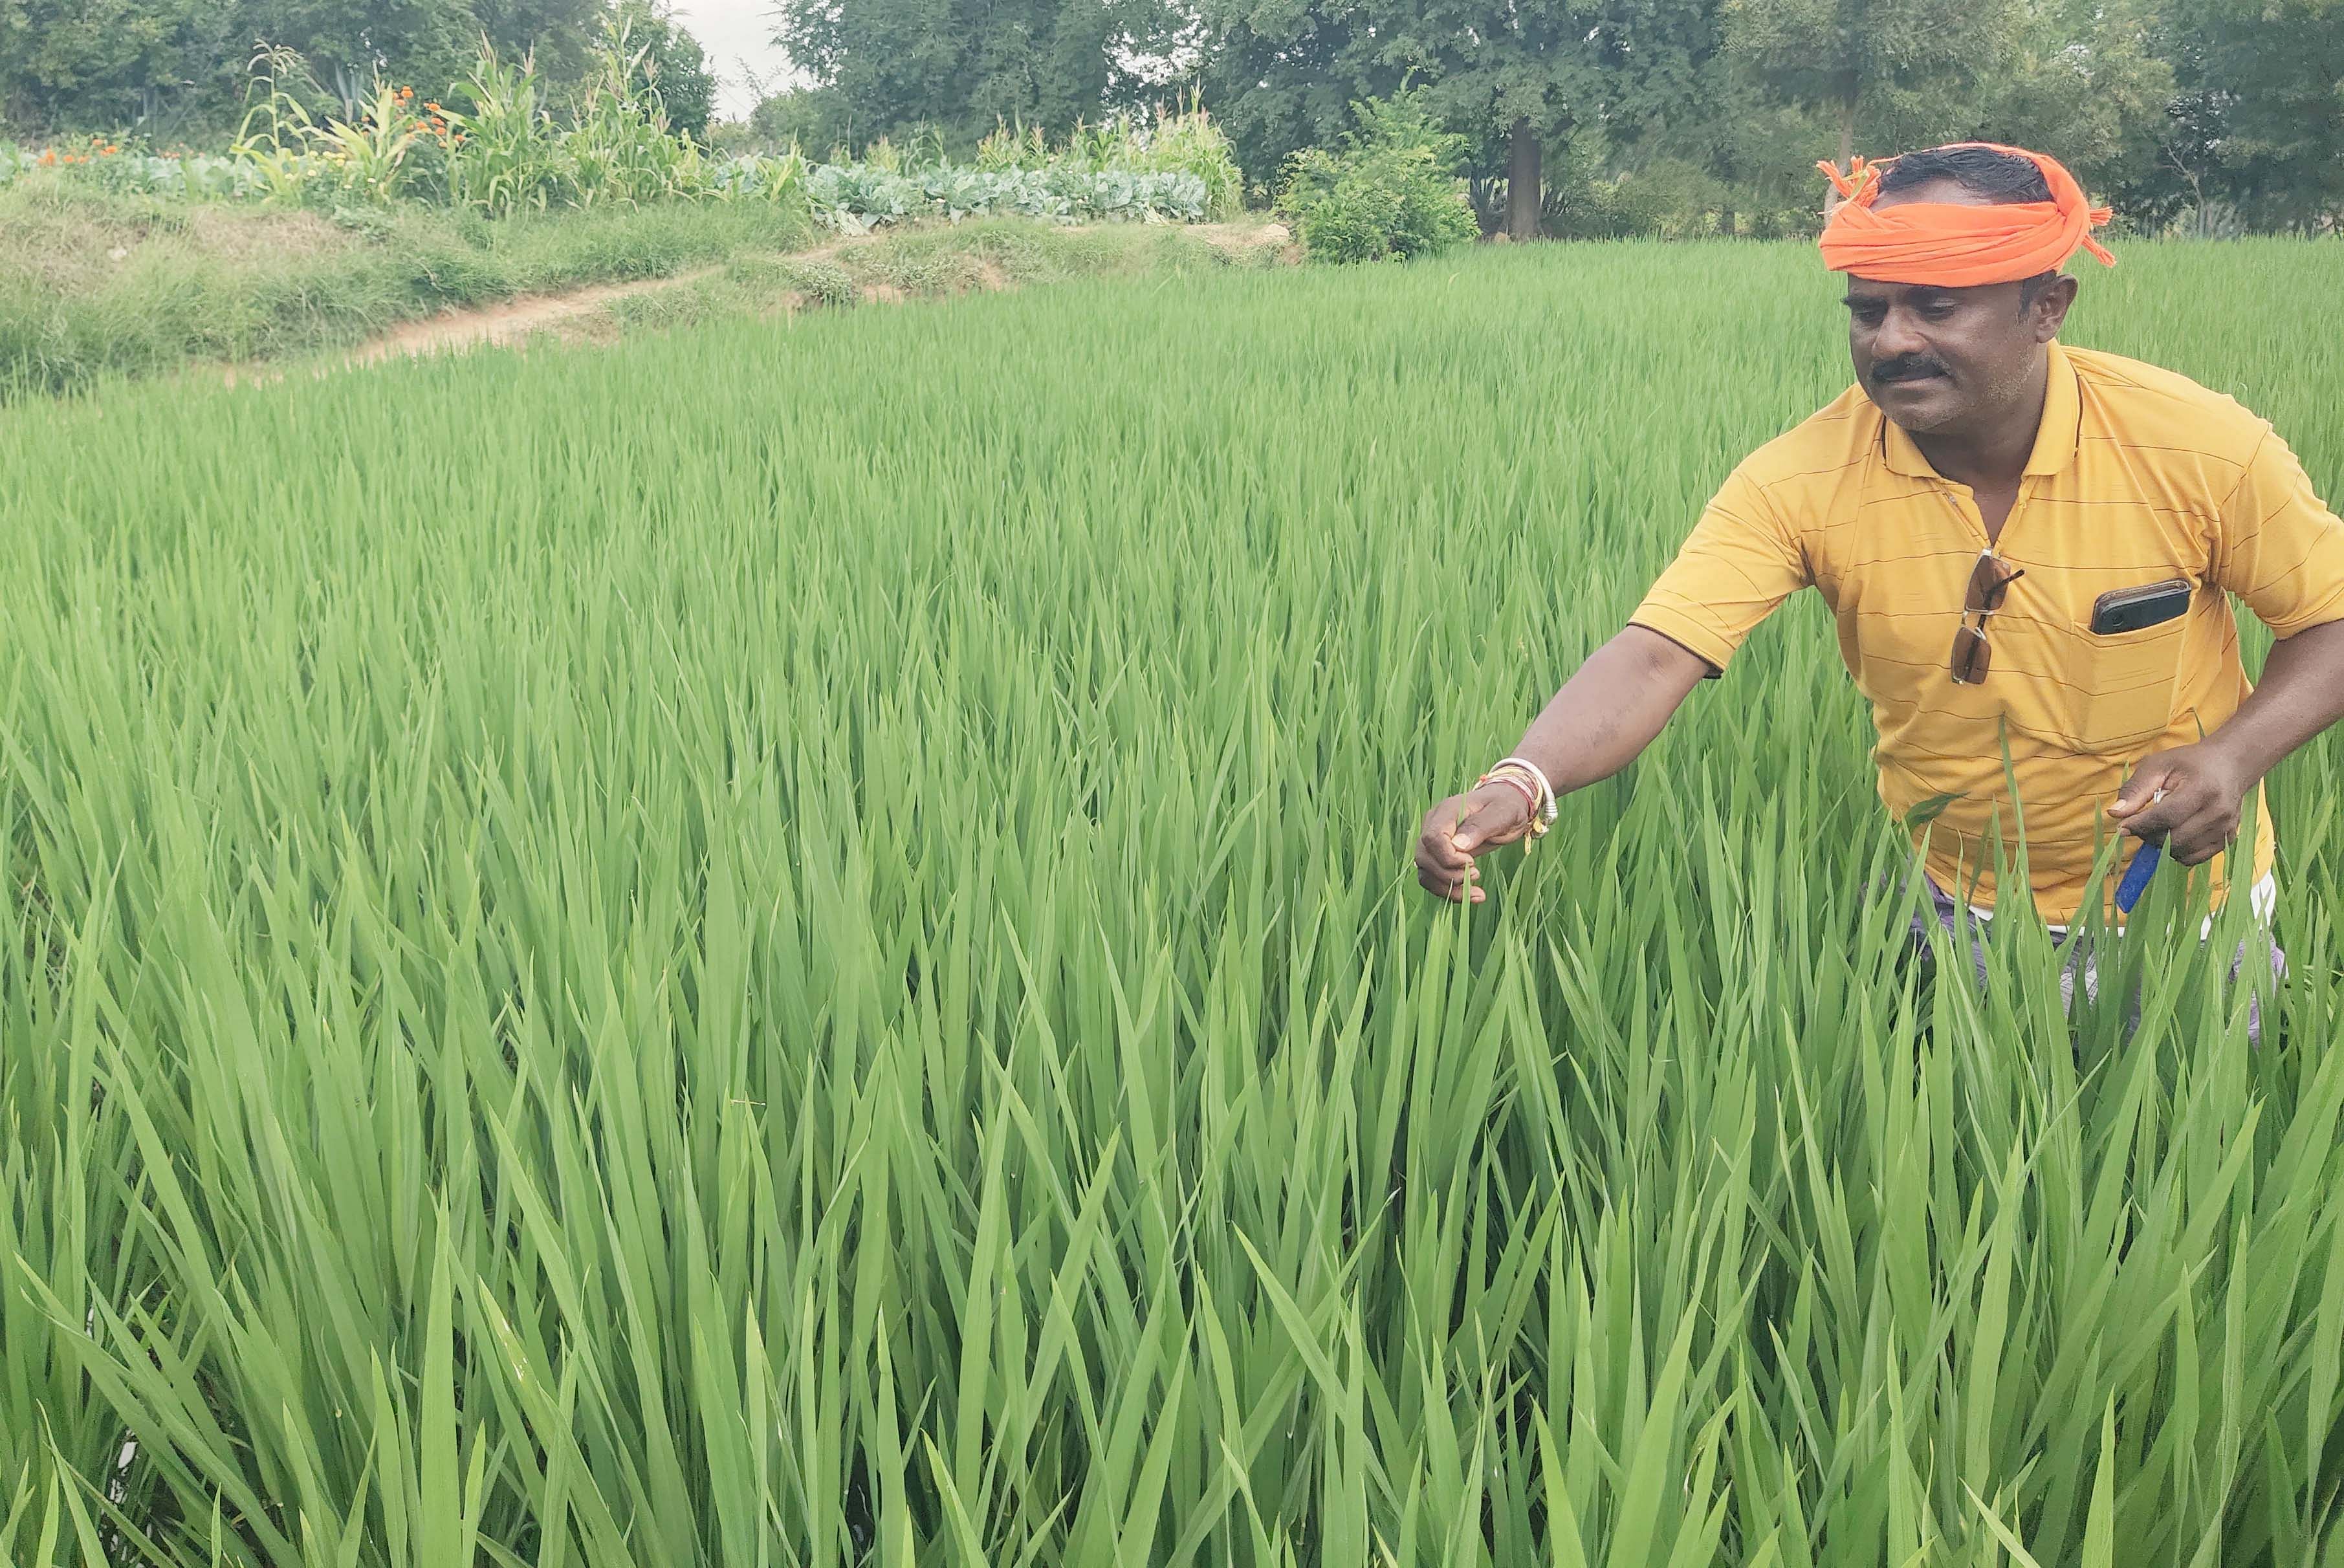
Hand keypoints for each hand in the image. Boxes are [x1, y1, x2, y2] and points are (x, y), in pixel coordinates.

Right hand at [1414, 783, 1535, 902]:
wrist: (1505, 806)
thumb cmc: (1505, 806)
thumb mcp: (1502, 813)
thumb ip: (1480, 826)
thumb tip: (1458, 845)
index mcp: (1447, 810)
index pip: (1432, 838)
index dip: (1448, 857)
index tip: (1472, 862)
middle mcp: (1434, 824)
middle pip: (1424, 857)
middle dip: (1449, 875)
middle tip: (1476, 875)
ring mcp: (1433, 840)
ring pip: (1425, 871)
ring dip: (1448, 887)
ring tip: (1478, 892)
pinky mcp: (1438, 854)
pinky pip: (1433, 877)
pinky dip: (1449, 891)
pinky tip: (1473, 895)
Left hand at [2106, 742, 2256, 865]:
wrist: (2230, 766)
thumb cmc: (2190, 763)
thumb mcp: (2158, 765)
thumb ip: (2136, 789)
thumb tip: (2116, 813)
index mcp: (2202, 789)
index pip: (2166, 817)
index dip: (2140, 825)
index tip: (2123, 827)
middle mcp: (2219, 812)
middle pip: (2173, 838)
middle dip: (2148, 835)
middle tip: (2141, 823)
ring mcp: (2226, 828)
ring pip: (2181, 852)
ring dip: (2161, 844)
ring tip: (2159, 826)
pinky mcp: (2227, 840)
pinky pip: (2194, 858)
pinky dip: (2177, 852)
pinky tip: (2174, 834)